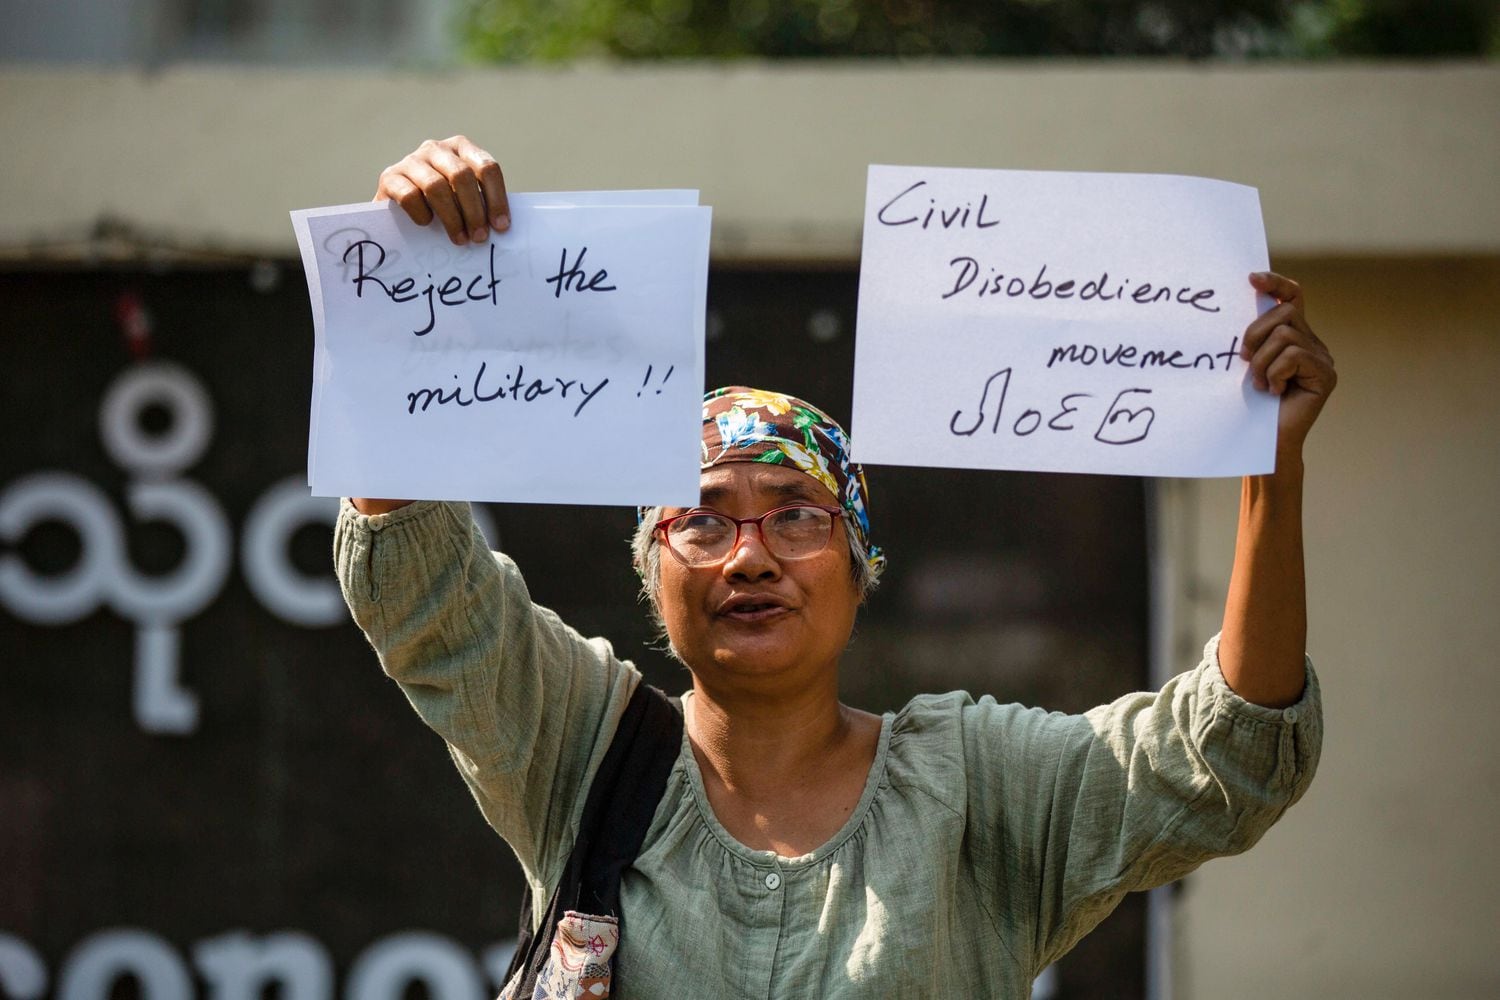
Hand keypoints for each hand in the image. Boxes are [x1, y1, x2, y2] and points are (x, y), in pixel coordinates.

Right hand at [374, 136, 510, 245]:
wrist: (398, 210)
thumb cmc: (442, 205)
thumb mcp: (464, 198)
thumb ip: (481, 204)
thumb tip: (502, 227)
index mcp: (461, 148)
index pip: (486, 167)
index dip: (497, 198)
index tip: (501, 226)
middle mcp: (436, 149)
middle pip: (461, 176)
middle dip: (474, 211)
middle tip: (479, 238)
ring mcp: (411, 160)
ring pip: (436, 186)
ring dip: (452, 218)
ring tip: (460, 239)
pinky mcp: (390, 177)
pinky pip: (410, 195)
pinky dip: (422, 213)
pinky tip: (427, 224)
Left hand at [1242, 272, 1336, 458]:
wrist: (1262, 442)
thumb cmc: (1248, 403)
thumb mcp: (1246, 362)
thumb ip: (1252, 337)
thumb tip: (1243, 302)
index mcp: (1293, 336)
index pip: (1292, 297)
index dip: (1275, 284)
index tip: (1251, 278)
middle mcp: (1313, 343)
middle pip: (1285, 312)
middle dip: (1255, 333)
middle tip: (1243, 361)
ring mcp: (1322, 358)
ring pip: (1286, 334)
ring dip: (1262, 361)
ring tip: (1258, 384)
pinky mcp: (1326, 375)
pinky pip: (1293, 355)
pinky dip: (1275, 372)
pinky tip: (1273, 392)